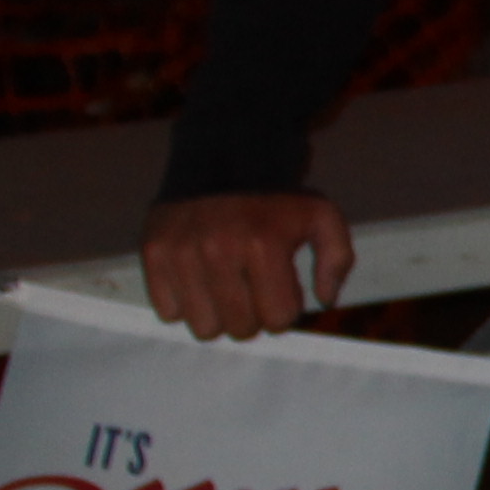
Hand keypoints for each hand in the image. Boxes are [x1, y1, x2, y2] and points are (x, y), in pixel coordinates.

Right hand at [140, 191, 355, 340]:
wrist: (224, 161)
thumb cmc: (277, 199)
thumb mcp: (322, 217)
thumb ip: (337, 259)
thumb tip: (324, 301)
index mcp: (263, 245)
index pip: (277, 319)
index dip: (284, 308)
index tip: (281, 288)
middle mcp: (217, 250)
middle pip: (241, 328)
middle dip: (254, 315)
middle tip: (252, 290)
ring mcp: (180, 253)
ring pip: (204, 327)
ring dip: (219, 315)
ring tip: (226, 288)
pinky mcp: (153, 253)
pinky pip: (168, 311)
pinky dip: (184, 304)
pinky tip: (198, 281)